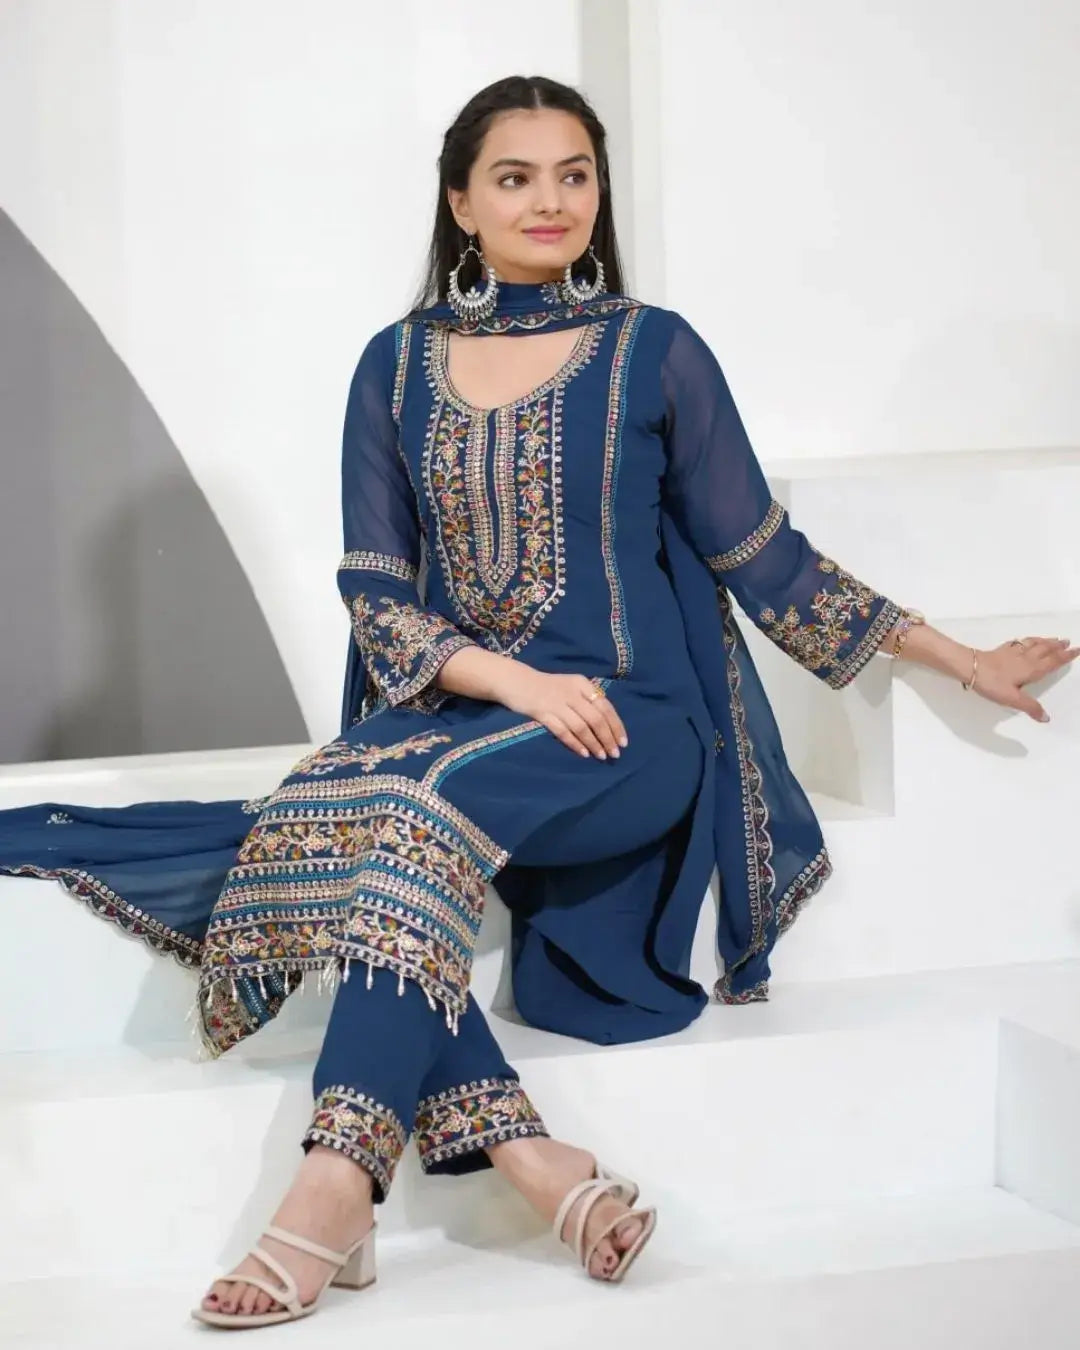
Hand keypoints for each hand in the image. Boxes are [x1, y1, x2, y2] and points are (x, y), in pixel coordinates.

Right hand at [495, 668, 628, 758]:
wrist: (516, 681)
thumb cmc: (547, 686)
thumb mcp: (571, 686)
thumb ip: (588, 700)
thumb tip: (608, 724)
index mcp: (582, 684)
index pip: (606, 707)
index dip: (616, 726)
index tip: (623, 742)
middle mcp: (572, 692)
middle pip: (596, 719)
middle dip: (608, 738)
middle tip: (614, 754)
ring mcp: (556, 703)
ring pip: (582, 727)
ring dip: (594, 743)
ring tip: (601, 756)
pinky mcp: (542, 713)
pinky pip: (563, 732)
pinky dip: (575, 743)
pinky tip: (584, 753)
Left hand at [969, 637, 1078, 721]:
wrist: (971, 667)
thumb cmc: (992, 683)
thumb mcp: (1012, 699)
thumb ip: (1030, 707)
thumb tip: (1046, 718)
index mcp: (1031, 669)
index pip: (1052, 662)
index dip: (1065, 656)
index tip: (1077, 650)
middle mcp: (1025, 658)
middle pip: (1045, 650)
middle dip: (1058, 646)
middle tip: (1068, 641)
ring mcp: (1013, 652)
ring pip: (1033, 644)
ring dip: (1045, 641)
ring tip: (1055, 638)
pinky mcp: (1002, 650)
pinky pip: (1019, 642)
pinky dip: (1027, 640)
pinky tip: (1025, 641)